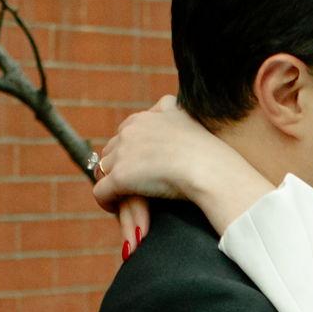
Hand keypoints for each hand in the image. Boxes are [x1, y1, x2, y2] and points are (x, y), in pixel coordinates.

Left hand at [90, 96, 267, 256]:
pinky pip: (101, 192)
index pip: (127, 131)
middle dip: (118, 166)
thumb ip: (172, 110)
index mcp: (147, 117)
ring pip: (104, 169)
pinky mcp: (121, 178)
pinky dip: (106, 202)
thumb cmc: (209, 152)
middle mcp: (131, 130)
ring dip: (111, 183)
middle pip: (112, 150)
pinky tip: (114, 208)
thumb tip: (163, 103)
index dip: (130, 150)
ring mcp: (124, 154)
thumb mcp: (188, 117)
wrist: (211, 169)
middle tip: (127, 185)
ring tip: (121, 198)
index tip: (138, 166)